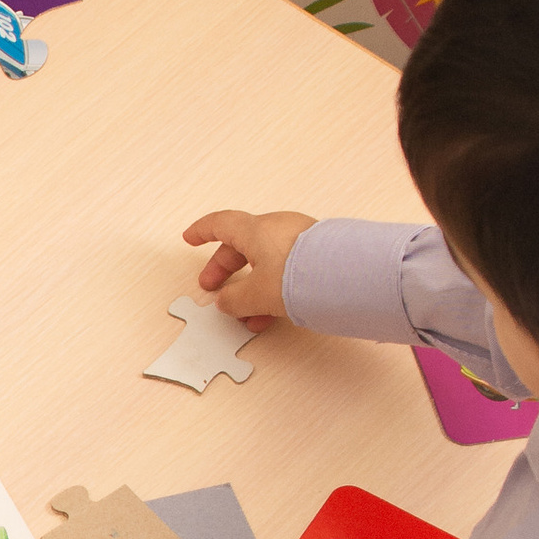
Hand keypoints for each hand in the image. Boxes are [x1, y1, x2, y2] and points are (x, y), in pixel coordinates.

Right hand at [182, 209, 314, 329]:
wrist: (347, 278)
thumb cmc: (298, 277)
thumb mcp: (256, 294)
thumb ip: (235, 299)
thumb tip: (226, 301)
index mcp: (256, 229)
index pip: (221, 224)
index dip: (202, 231)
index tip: (190, 238)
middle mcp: (278, 229)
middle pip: (242, 245)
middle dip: (224, 268)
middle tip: (213, 287)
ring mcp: (299, 240)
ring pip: (265, 260)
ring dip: (250, 285)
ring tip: (244, 313)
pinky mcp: (317, 255)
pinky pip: (285, 268)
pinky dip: (271, 287)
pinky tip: (270, 314)